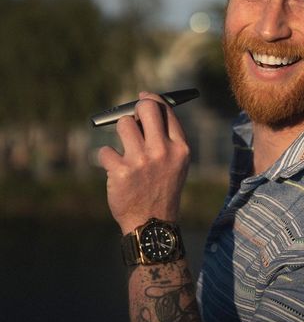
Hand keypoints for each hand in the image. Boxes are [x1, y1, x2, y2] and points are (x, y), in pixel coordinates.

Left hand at [98, 92, 190, 233]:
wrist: (152, 224)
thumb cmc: (162, 189)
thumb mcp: (177, 163)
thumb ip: (167, 137)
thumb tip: (146, 108)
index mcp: (180, 147)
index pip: (166, 110)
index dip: (152, 99)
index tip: (143, 96)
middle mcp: (163, 151)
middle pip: (146, 108)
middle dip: (135, 107)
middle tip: (131, 116)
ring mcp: (142, 161)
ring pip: (123, 125)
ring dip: (121, 136)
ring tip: (125, 152)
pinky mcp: (122, 171)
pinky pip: (105, 151)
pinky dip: (107, 160)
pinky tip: (116, 171)